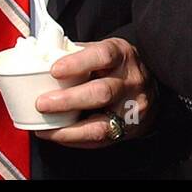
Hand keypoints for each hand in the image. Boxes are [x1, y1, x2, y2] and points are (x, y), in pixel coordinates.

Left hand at [33, 38, 155, 147]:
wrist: (149, 85)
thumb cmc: (118, 66)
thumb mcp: (104, 51)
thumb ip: (78, 53)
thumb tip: (42, 58)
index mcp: (122, 55)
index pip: (103, 56)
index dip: (78, 63)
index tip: (54, 70)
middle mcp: (130, 81)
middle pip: (102, 92)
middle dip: (69, 100)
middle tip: (42, 103)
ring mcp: (132, 108)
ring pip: (102, 124)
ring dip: (69, 128)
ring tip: (45, 127)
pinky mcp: (128, 129)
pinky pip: (100, 140)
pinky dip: (74, 139)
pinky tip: (57, 135)